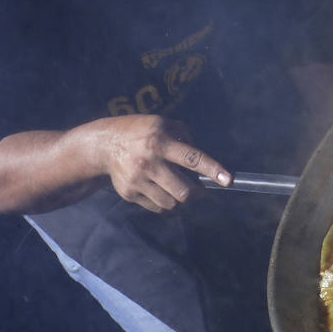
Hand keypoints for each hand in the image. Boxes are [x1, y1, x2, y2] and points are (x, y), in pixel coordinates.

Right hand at [82, 114, 229, 212]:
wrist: (104, 145)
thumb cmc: (140, 132)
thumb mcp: (162, 124)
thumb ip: (185, 136)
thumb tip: (202, 159)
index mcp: (160, 142)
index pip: (192, 159)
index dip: (212, 170)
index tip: (228, 180)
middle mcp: (149, 162)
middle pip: (184, 191)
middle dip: (198, 193)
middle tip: (201, 189)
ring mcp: (138, 180)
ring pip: (172, 204)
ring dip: (183, 201)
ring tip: (182, 190)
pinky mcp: (129, 193)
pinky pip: (157, 208)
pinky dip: (167, 205)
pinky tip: (165, 193)